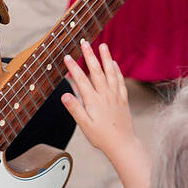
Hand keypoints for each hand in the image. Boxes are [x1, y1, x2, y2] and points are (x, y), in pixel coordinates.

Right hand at [61, 40, 140, 161]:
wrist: (122, 144)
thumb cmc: (101, 137)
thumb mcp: (84, 125)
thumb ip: (75, 109)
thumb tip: (64, 95)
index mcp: (94, 101)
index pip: (81, 80)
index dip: (73, 68)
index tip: (67, 57)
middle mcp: (105, 95)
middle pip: (96, 71)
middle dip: (89, 56)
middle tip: (84, 43)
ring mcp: (115, 95)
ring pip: (110, 72)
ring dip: (106, 58)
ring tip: (103, 45)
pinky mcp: (123, 99)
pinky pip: (120, 81)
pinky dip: (117, 71)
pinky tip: (114, 64)